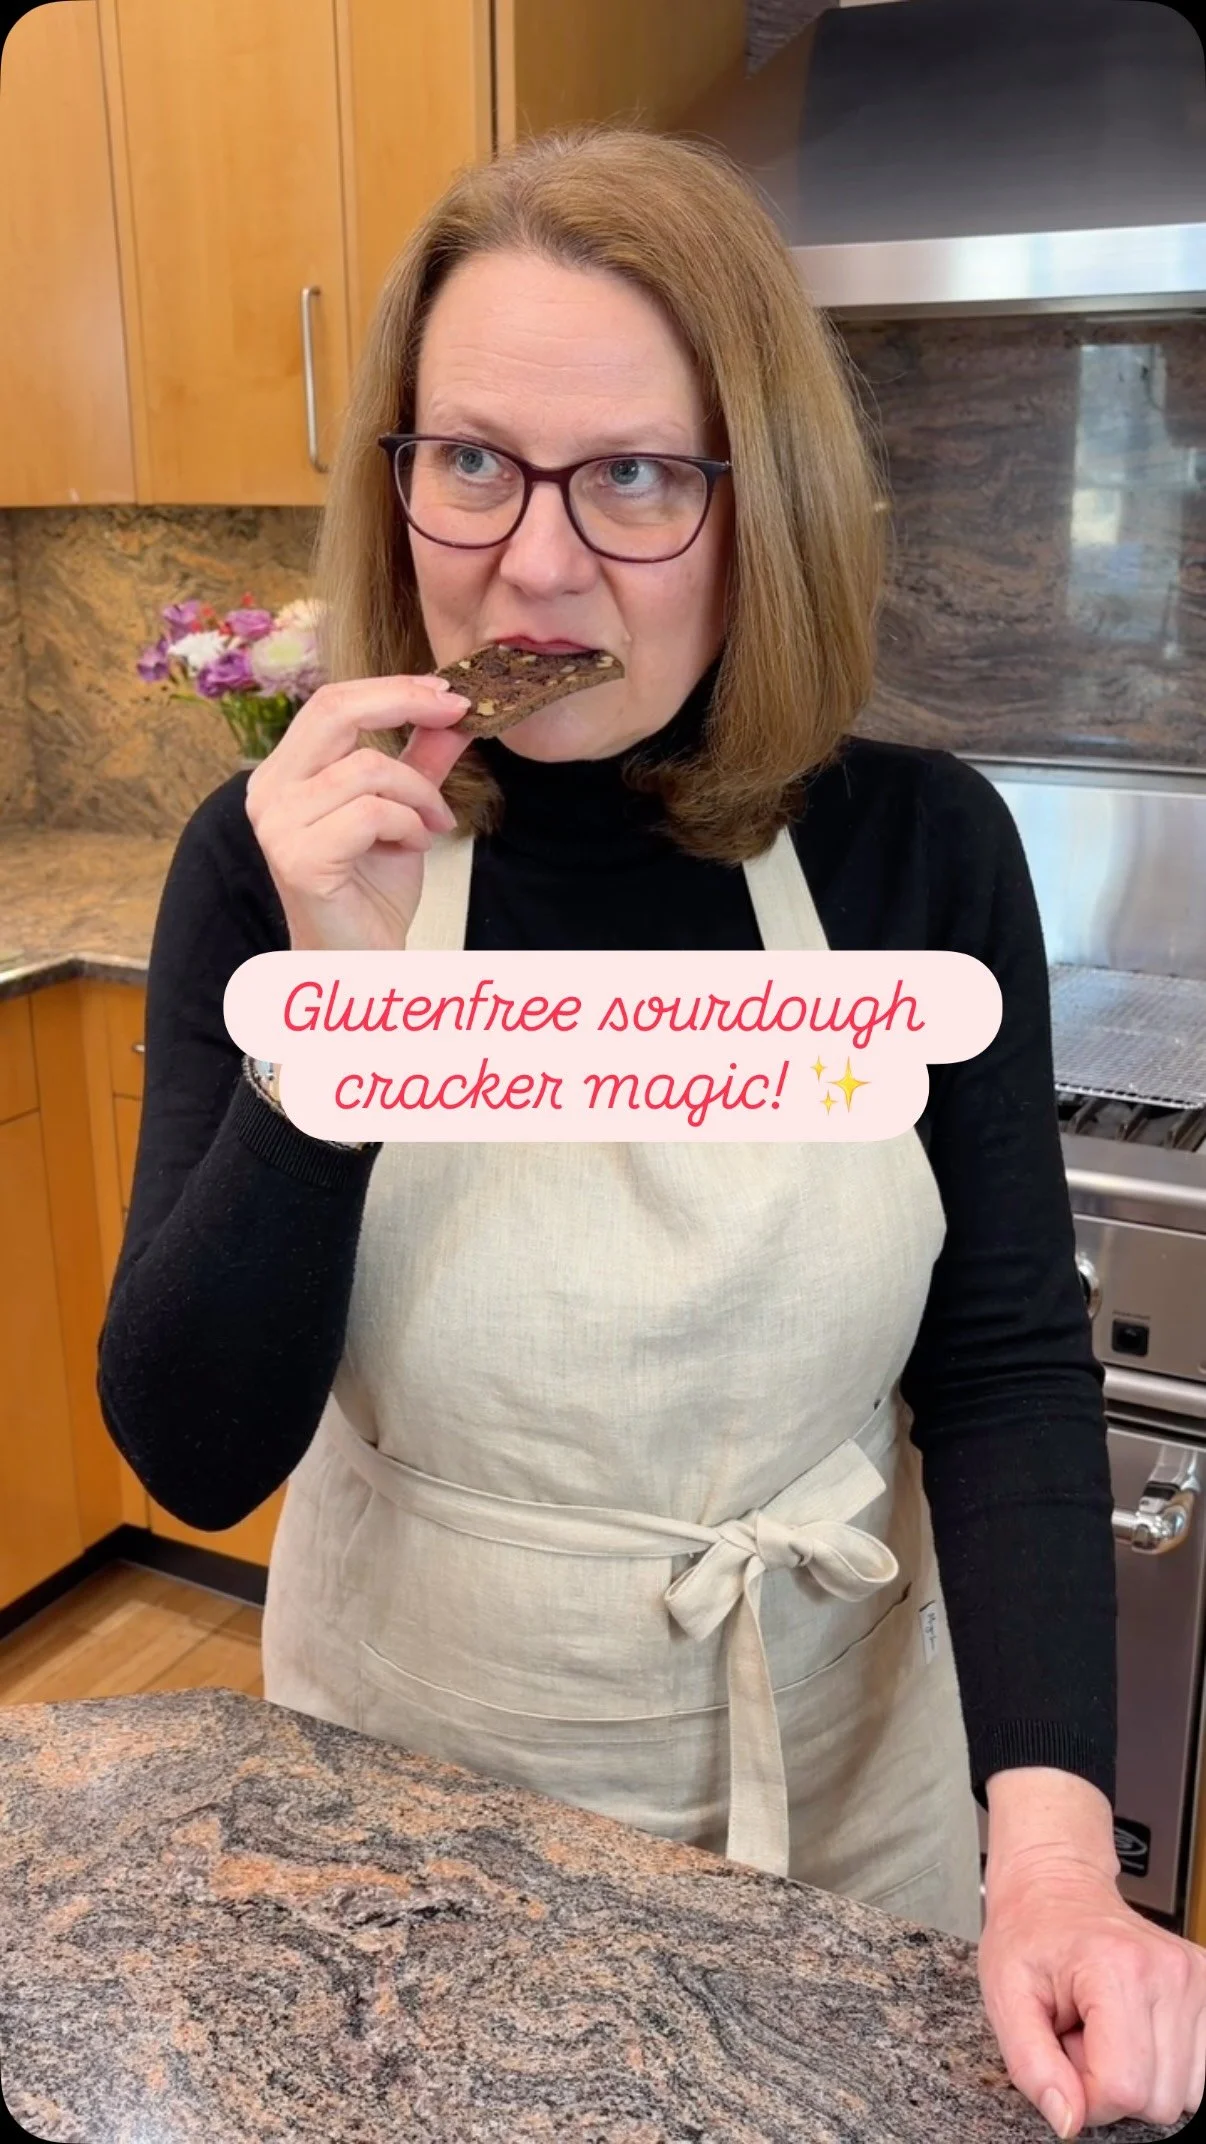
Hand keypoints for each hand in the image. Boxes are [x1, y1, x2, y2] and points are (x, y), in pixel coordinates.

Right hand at [244, 672, 473, 951]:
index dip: (392, 689)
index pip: (331, 703)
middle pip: (335, 711)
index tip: (447, 693)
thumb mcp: (403, 810)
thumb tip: (450, 713)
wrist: (359, 959)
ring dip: (419, 793)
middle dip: (404, 703)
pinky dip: (408, 824)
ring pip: (367, 768)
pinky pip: (372, 812)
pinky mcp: (298, 858)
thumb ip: (418, 762)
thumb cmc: (371, 891)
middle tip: (455, 714)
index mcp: (283, 773)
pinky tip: (414, 845)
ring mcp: (277, 825)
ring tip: (432, 823)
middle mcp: (267, 792)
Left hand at [979, 1847, 1205, 2133]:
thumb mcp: (1005, 1995)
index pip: (1123, 2088)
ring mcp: (1197, 1979)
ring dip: (1141, 2076)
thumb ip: (1032, 2065)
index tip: (1063, 2055)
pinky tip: (1133, 2029)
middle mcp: (1169, 1972)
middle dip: (1113, 2084)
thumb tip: (1067, 2122)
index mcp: (1116, 1968)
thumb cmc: (1030, 1934)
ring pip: (1186, 2094)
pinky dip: (1166, 2066)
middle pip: (1159, 2100)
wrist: (1057, 1886)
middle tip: (1083, 2033)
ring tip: (1106, 2028)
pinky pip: (1200, 2074)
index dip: (1085, 2095)